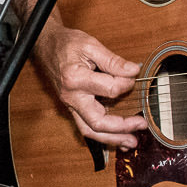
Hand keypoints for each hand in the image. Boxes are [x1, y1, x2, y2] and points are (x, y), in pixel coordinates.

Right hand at [32, 18, 145, 148]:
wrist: (45, 46)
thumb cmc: (66, 44)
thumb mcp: (90, 45)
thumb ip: (112, 60)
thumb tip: (133, 71)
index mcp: (75, 79)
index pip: (110, 89)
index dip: (126, 82)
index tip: (133, 74)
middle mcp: (71, 96)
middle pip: (97, 122)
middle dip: (122, 128)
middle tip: (141, 125)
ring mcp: (70, 104)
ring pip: (90, 130)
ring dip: (112, 139)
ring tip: (131, 141)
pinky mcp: (72, 107)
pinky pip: (86, 127)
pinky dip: (103, 135)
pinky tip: (117, 137)